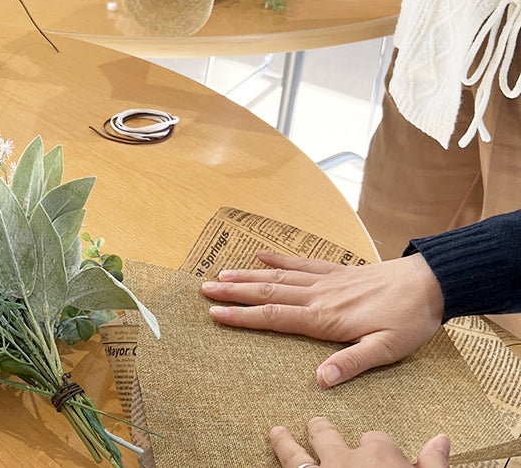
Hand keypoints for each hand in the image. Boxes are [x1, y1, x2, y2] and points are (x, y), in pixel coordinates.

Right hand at [201, 251, 443, 386]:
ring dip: (247, 276)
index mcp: (325, 318)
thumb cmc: (409, 320)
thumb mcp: (386, 349)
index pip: (275, 316)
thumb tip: (319, 379)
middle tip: (205, 289)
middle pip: (268, 292)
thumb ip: (352, 362)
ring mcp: (326, 281)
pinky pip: (301, 263)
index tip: (215, 313)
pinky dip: (278, 259)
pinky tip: (260, 255)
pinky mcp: (336, 272)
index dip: (243, 316)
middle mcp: (319, 296)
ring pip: (278, 277)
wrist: (430, 283)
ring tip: (221, 274)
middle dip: (234, 292)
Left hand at [269, 417, 449, 466]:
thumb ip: (433, 465)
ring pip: (294, 452)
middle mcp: (343, 460)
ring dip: (284, 441)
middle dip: (321, 430)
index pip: (375, 439)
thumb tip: (440, 439)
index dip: (374, 447)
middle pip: (325, 433)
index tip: (375, 452)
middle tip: (315, 424)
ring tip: (277, 432)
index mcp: (380, 456)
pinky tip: (274, 465)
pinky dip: (279, 467)